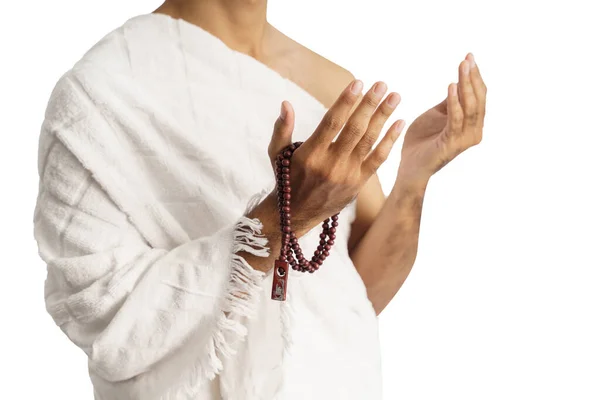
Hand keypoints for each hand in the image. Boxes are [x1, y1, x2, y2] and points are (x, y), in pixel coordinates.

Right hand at [267, 80, 404, 230]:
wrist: (294, 215)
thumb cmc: (286, 178)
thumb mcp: (277, 153)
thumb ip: (282, 128)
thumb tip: (286, 103)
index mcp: (310, 154)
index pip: (332, 122)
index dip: (346, 101)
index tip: (358, 83)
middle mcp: (330, 164)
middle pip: (354, 129)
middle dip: (370, 104)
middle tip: (382, 84)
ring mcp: (346, 175)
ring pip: (369, 141)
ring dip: (383, 117)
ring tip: (395, 97)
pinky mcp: (357, 184)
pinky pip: (378, 160)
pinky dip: (390, 141)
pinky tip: (399, 123)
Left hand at [397, 53, 486, 186]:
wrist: (410, 165)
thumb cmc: (422, 141)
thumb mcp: (438, 114)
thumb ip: (451, 101)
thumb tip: (459, 80)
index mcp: (473, 123)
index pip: (479, 96)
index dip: (475, 76)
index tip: (469, 57)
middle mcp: (474, 131)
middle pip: (479, 99)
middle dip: (473, 77)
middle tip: (468, 58)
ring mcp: (465, 139)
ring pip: (471, 107)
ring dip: (466, 85)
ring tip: (462, 67)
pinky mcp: (452, 144)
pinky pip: (456, 119)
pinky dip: (455, 102)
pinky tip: (451, 86)